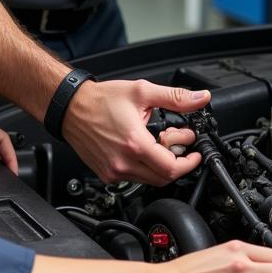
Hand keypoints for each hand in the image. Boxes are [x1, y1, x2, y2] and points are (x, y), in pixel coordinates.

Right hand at [61, 79, 210, 185]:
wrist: (71, 107)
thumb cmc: (101, 100)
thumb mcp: (142, 92)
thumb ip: (175, 97)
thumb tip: (200, 99)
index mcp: (135, 144)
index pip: (172, 168)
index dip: (189, 162)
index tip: (194, 152)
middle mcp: (123, 163)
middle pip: (163, 178)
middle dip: (177, 162)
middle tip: (177, 144)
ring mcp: (114, 171)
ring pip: (149, 180)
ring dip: (160, 165)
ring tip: (157, 143)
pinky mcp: (106, 175)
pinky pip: (134, 178)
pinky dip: (144, 168)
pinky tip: (142, 149)